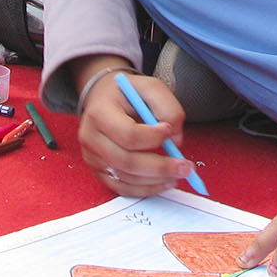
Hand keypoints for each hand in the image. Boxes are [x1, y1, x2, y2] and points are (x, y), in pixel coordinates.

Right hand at [77, 68, 196, 195]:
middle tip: (185, 167)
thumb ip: (168, 109)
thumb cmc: (127, 94)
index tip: (169, 131)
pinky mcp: (99, 171)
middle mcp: (91, 138)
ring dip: (156, 181)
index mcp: (100, 113)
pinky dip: (146, 189)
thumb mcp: (150, 87)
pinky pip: (122, 188)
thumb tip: (176, 140)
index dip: (152, 137)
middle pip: (126, 161)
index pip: (127, 134)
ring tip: (178, 174)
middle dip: (160, 167)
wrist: (103, 99)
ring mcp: (92, 157)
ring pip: (126, 178)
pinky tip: (163, 182)